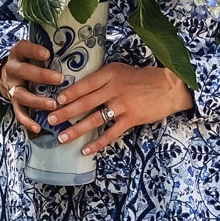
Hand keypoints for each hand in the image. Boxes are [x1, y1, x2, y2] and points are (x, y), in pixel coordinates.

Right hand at [0, 39, 62, 134]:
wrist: (7, 73)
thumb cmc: (28, 60)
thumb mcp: (32, 51)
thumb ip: (47, 50)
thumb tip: (75, 50)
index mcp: (18, 54)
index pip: (24, 48)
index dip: (34, 51)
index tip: (48, 54)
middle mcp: (12, 70)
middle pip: (24, 71)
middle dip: (41, 76)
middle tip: (60, 79)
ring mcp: (11, 87)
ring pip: (21, 95)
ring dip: (37, 101)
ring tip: (53, 105)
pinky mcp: (13, 101)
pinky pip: (19, 113)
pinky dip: (27, 121)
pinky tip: (38, 128)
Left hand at [47, 59, 193, 157]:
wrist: (169, 87)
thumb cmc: (144, 78)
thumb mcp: (121, 70)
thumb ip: (103, 79)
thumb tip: (81, 89)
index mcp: (110, 74)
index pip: (84, 84)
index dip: (69, 94)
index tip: (55, 101)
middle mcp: (114, 89)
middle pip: (85, 102)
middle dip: (65, 112)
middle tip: (50, 119)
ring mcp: (122, 105)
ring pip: (94, 119)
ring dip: (76, 130)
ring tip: (62, 137)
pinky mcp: (131, 119)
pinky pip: (111, 133)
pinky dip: (98, 143)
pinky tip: (86, 150)